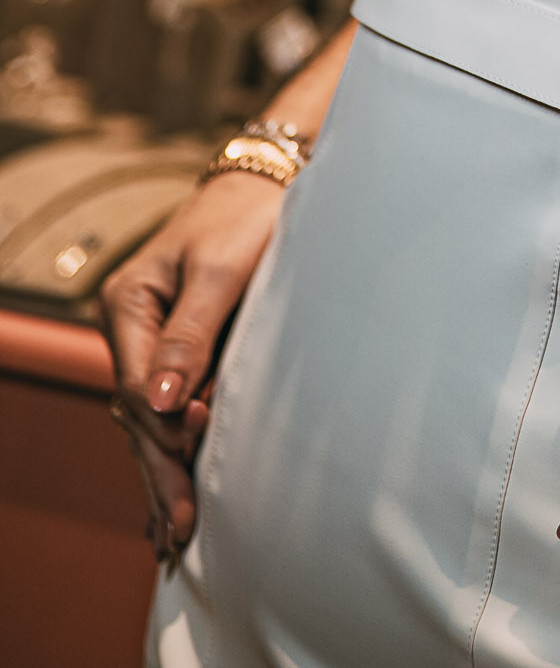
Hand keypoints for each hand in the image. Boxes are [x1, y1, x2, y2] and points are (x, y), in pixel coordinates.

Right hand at [100, 171, 283, 558]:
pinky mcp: (179, 355)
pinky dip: (170, 457)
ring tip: (173, 537)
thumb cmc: (245, 219)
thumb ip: (191, 334)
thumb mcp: (220, 270)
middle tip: (180, 529)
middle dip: (159, 471)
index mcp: (129, 303)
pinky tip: (172, 503)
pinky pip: (167, 414)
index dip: (165, 422)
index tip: (193, 448)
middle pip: (138, 414)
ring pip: (150, 423)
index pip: (136, 382)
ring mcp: (150, 344)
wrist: (265, 185)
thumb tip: (161, 404)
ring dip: (162, 475)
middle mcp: (132, 328)